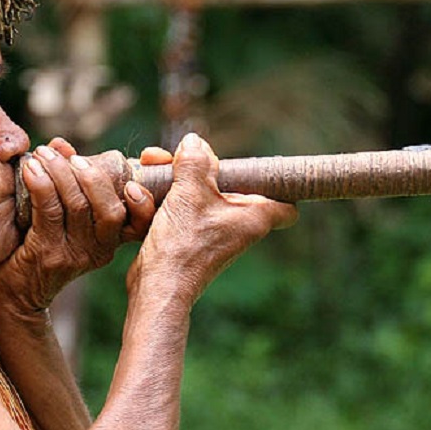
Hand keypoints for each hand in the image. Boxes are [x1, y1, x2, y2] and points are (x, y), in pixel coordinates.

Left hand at [0, 138, 157, 311]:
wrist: (15, 294)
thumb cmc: (38, 248)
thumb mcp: (61, 218)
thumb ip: (66, 181)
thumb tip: (62, 145)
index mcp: (110, 241)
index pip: (140, 222)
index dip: (143, 201)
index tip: (131, 181)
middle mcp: (99, 250)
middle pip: (111, 208)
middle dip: (93, 176)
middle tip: (72, 157)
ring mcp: (75, 255)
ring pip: (78, 205)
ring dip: (60, 172)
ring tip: (43, 155)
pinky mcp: (48, 254)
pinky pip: (50, 211)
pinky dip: (41, 184)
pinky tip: (31, 169)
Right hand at [129, 133, 296, 307]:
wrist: (156, 288)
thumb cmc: (182, 245)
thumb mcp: (189, 192)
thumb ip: (195, 161)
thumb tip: (195, 141)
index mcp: (254, 215)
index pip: (286, 204)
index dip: (277, 185)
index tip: (258, 170)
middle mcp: (239, 226)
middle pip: (230, 185)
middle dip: (200, 167)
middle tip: (177, 157)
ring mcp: (214, 234)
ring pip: (201, 194)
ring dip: (176, 180)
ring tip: (152, 166)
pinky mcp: (191, 240)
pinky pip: (183, 210)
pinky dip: (166, 200)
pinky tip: (144, 193)